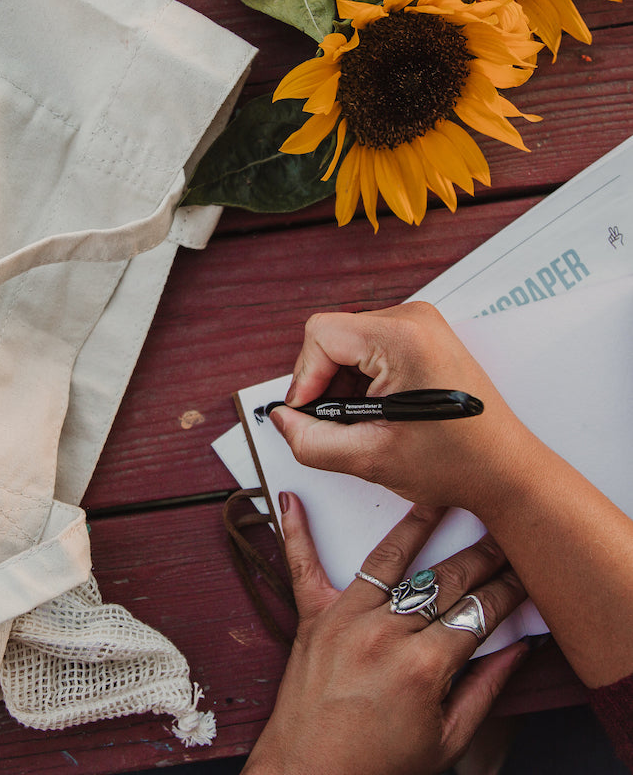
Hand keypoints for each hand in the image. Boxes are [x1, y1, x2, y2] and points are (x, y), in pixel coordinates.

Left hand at [243, 495, 528, 774]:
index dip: (508, 590)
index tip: (525, 572)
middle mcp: (383, 633)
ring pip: (388, 558)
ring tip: (438, 496)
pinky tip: (292, 500)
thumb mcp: (448, 740)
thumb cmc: (380, 764)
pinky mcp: (312, 617)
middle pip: (442, 580)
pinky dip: (296, 533)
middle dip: (480, 556)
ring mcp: (344, 618)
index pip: (477, 613)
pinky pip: (302, 566)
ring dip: (417, 524)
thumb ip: (485, 689)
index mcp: (423, 666)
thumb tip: (518, 649)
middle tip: (500, 532)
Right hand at [271, 301, 545, 513]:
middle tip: (341, 424)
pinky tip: (379, 410)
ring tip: (366, 421)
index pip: (321, 335)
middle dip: (325, 383)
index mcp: (404, 338)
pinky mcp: (421, 335)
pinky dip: (360, 379)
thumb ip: (311, 440)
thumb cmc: (458, 463)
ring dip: (342, 383)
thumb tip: (283, 418)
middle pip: (332, 336)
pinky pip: (367, 346)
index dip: (306, 377)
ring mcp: (420, 324)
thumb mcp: (370, 458)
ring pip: (347, 342)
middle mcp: (413, 319)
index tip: (311, 413)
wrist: (507, 471)